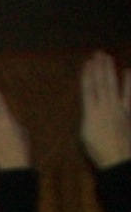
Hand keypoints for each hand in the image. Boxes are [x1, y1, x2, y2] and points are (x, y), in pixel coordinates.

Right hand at [80, 51, 130, 168]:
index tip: (87, 63)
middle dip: (99, 68)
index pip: (88, 90)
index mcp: (91, 113)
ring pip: (114, 85)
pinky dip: (129, 82)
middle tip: (98, 54)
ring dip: (111, 70)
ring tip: (108, 58)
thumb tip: (89, 107)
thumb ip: (87, 118)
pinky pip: (129, 94)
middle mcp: (105, 107)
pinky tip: (128, 71)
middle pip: (101, 83)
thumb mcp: (85, 136)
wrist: (118, 157)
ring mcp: (119, 108)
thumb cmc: (98, 151)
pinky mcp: (128, 112)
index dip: (87, 75)